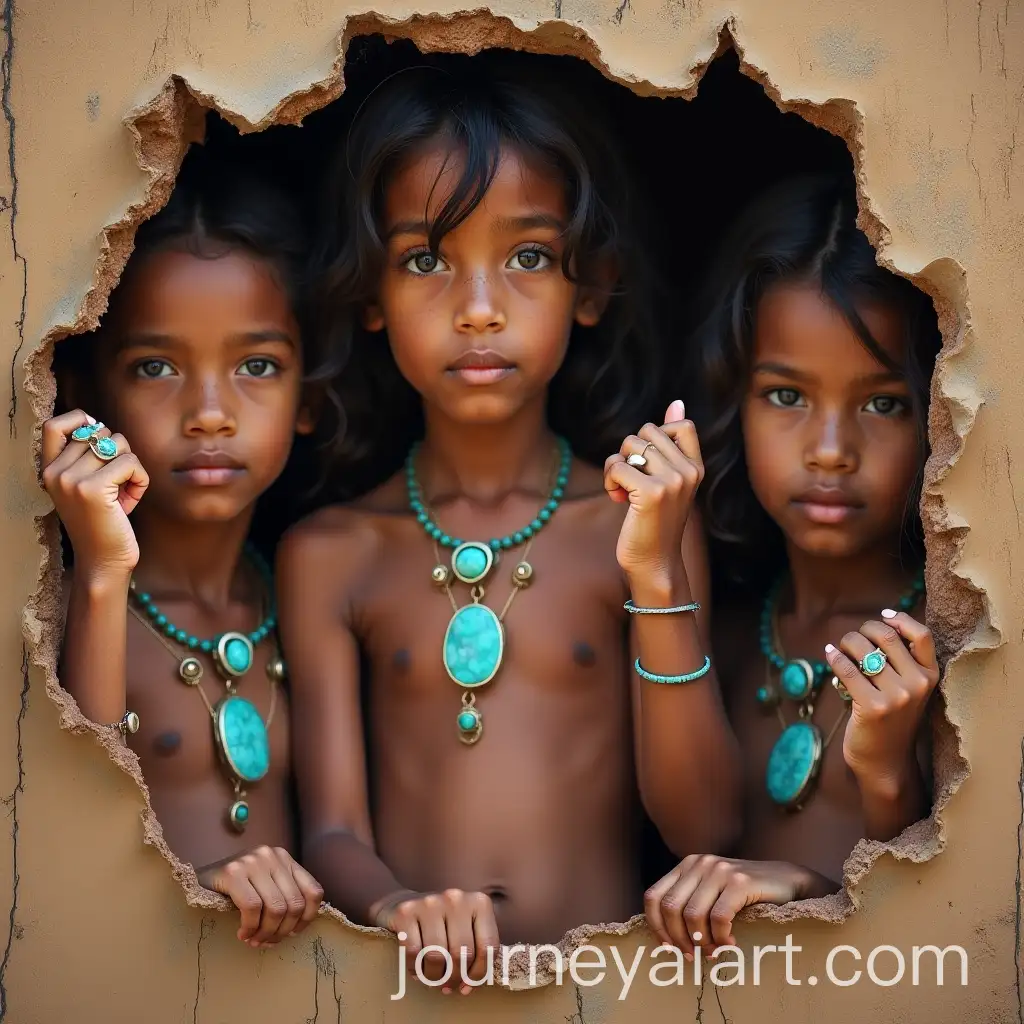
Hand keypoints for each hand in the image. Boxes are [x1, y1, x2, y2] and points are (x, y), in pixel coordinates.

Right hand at [40, 410, 147, 579]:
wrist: (103, 562)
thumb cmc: (103, 523)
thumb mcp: (86, 485)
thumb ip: (87, 456)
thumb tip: (97, 423)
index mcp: (48, 470)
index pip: (54, 425)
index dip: (80, 420)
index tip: (99, 438)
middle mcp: (55, 472)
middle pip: (99, 432)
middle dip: (119, 453)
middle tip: (119, 484)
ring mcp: (71, 480)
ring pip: (118, 444)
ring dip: (132, 467)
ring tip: (124, 493)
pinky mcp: (93, 489)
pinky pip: (131, 463)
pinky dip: (141, 479)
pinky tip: (133, 499)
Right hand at [199, 845, 323, 947]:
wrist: (200, 880)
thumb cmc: (235, 889)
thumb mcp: (266, 886)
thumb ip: (284, 895)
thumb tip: (300, 925)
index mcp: (284, 858)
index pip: (313, 891)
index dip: (307, 918)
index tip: (293, 933)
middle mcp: (271, 855)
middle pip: (294, 904)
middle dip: (282, 931)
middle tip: (267, 942)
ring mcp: (252, 861)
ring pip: (276, 908)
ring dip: (266, 933)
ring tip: (255, 940)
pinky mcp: (233, 872)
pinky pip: (252, 907)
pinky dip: (250, 927)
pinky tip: (243, 933)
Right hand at [375, 888, 498, 994]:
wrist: (406, 902)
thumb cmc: (443, 924)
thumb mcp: (468, 930)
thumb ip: (476, 953)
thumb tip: (466, 988)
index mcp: (479, 902)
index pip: (487, 947)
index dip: (478, 975)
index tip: (466, 987)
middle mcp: (456, 898)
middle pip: (461, 954)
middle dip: (453, 978)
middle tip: (446, 986)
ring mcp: (430, 902)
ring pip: (436, 956)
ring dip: (434, 977)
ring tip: (432, 979)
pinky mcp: (406, 911)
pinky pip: (413, 952)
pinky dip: (415, 968)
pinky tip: (417, 969)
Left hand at [604, 400, 703, 585]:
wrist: (655, 563)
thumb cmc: (655, 522)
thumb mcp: (668, 481)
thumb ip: (672, 444)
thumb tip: (677, 403)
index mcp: (696, 468)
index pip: (682, 425)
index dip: (656, 437)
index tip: (649, 465)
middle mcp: (688, 472)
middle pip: (645, 432)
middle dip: (629, 453)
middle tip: (631, 480)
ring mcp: (672, 481)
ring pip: (629, 445)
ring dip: (616, 466)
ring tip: (623, 490)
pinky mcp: (651, 492)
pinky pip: (617, 465)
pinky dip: (610, 480)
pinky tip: (617, 498)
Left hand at [644, 855, 820, 954]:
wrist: (788, 881)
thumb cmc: (747, 894)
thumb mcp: (712, 891)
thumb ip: (690, 903)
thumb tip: (667, 939)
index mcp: (688, 865)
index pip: (654, 896)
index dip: (656, 926)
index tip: (668, 948)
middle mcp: (700, 863)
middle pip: (670, 908)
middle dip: (678, 939)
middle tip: (692, 956)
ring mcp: (719, 870)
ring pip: (692, 915)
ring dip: (701, 942)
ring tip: (714, 952)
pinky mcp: (740, 882)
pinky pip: (719, 918)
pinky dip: (721, 937)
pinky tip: (730, 943)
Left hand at [825, 610, 938, 791]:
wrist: (886, 763)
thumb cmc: (892, 722)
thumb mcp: (908, 692)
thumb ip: (901, 664)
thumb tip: (877, 626)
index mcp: (930, 677)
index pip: (922, 636)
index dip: (900, 620)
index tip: (882, 617)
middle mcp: (917, 684)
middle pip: (887, 637)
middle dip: (864, 630)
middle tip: (852, 638)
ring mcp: (896, 697)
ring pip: (863, 649)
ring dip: (846, 643)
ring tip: (839, 649)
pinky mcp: (872, 707)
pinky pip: (847, 669)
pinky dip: (834, 657)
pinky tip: (829, 654)